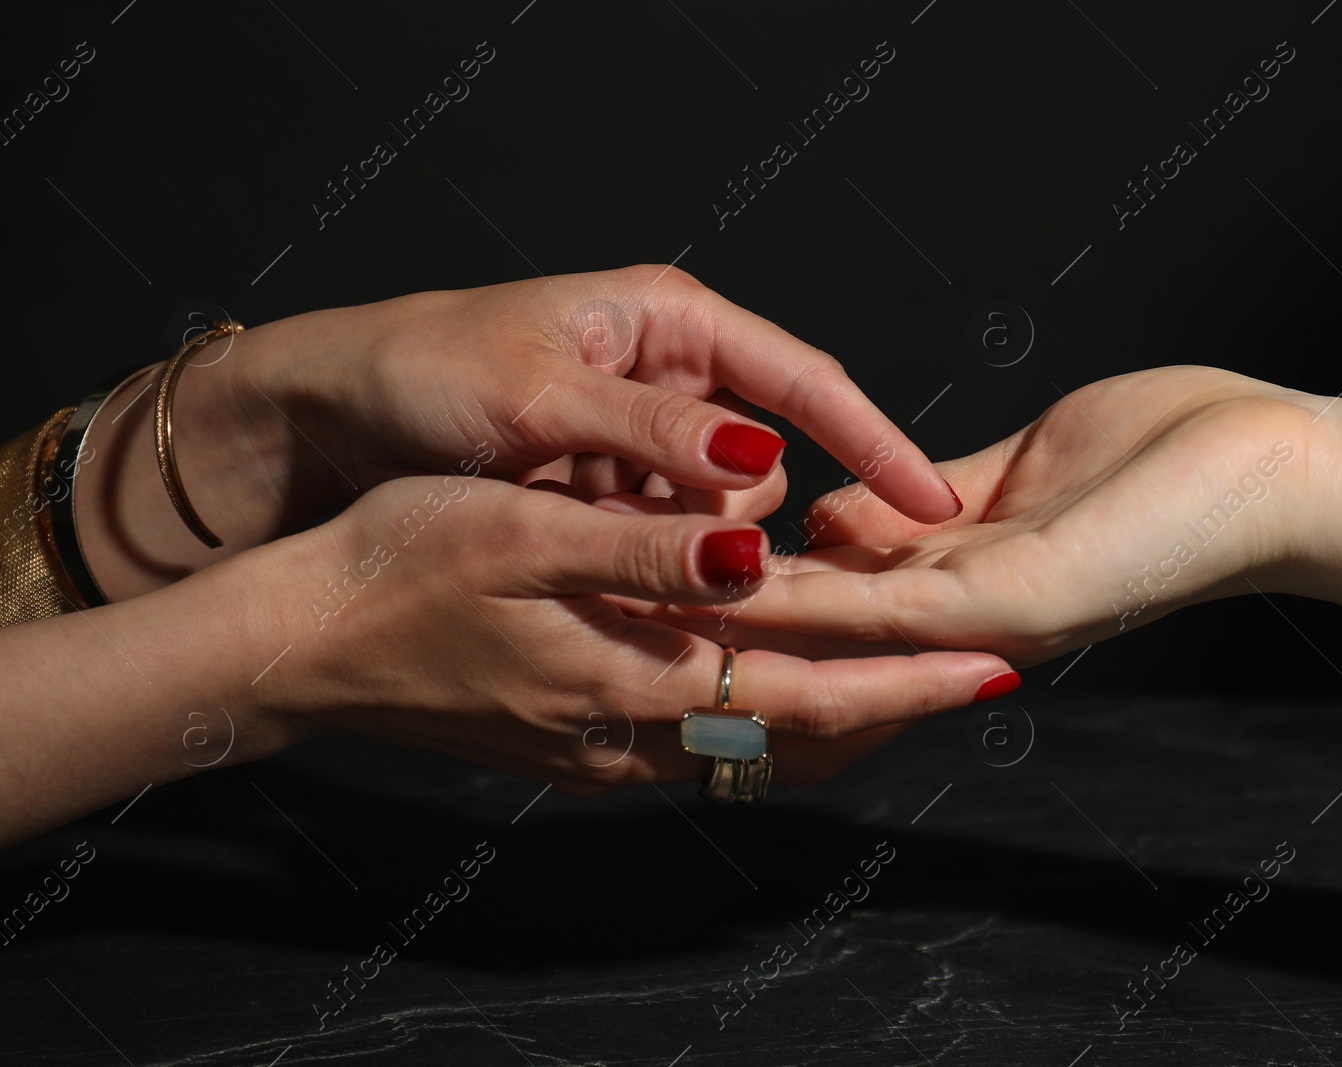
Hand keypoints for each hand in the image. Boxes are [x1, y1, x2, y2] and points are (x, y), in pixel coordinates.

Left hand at [82, 265, 959, 599]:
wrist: (326, 419)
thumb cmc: (422, 370)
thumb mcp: (537, 391)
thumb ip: (651, 427)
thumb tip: (762, 459)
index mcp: (673, 321)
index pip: (808, 380)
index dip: (877, 442)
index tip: (932, 505)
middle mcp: (673, 379)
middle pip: (769, 465)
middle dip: (738, 519)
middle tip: (676, 548)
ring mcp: (645, 444)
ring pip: (719, 519)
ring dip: (678, 549)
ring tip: (587, 536)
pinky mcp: (614, 496)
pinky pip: (667, 544)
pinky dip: (644, 565)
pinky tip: (590, 562)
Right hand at [242, 472, 1013, 794]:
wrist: (299, 647)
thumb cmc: (396, 569)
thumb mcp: (520, 533)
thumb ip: (645, 549)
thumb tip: (760, 553)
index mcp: (637, 682)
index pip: (813, 698)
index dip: (911, 684)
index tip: (994, 666)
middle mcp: (634, 737)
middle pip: (801, 741)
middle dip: (898, 709)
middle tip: (979, 672)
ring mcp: (605, 752)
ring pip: (756, 748)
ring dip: (838, 715)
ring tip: (909, 674)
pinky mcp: (576, 746)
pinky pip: (705, 742)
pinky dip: (765, 713)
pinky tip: (779, 674)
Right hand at [673, 367, 1327, 665]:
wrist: (1273, 469)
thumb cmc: (1164, 454)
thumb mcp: (1011, 473)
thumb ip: (923, 501)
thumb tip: (838, 513)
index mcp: (946, 583)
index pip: (814, 594)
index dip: (728, 584)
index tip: (642, 567)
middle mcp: (946, 622)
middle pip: (804, 630)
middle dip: (706, 615)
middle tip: (600, 607)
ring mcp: (970, 621)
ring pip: (822, 633)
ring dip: (727, 623)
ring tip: (626, 608)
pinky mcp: (998, 603)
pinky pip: (876, 606)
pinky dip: (796, 602)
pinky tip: (720, 589)